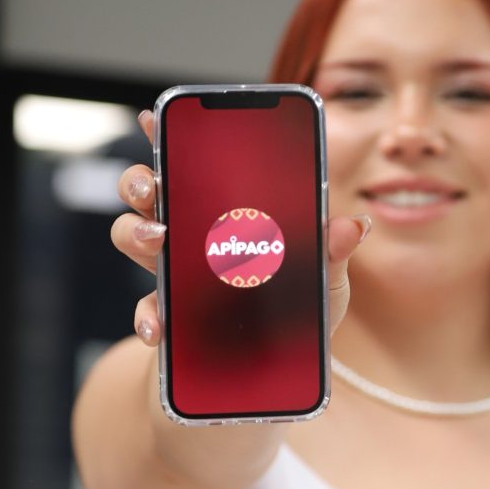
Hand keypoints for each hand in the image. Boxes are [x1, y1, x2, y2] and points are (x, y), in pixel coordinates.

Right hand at [111, 109, 369, 345]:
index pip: (197, 168)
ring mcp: (177, 275)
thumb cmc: (299, 315)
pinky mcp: (171, 318)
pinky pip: (148, 309)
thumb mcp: (326, 281)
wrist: (273, 373)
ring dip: (135, 233)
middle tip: (153, 185)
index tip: (153, 115)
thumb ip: (335, 252)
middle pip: (152, 193)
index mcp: (230, 217)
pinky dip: (148, 316)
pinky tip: (158, 327)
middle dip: (141, 180)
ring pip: (134, 237)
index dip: (171, 138)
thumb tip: (355, 225)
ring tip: (156, 239)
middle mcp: (195, 238)